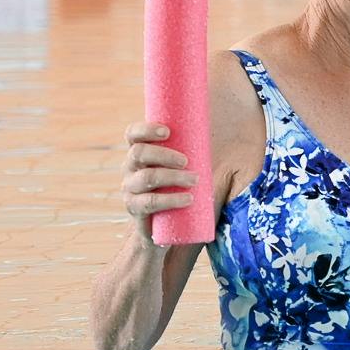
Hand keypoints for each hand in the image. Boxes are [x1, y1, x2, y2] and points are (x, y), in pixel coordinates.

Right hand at [119, 123, 195, 244]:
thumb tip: (219, 124)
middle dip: (164, 154)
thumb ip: (192, 147)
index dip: (146, 130)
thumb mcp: (182, 165)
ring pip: (147, 178)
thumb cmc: (178, 186)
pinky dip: (171, 199)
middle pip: (138, 153)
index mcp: (139, 153)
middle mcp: (129, 168)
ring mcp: (130, 189)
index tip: (167, 131)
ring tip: (194, 179)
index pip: (133, 134)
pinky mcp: (135, 208)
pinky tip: (188, 198)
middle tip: (186, 161)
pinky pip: (150, 202)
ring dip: (173, 177)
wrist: (165, 225)